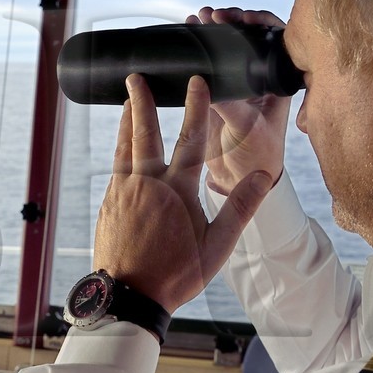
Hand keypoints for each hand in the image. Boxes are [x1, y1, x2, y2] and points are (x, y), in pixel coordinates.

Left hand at [92, 74, 272, 313]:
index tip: (196, 80)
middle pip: (146, 133)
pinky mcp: (109, 204)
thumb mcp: (217, 245)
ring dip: (127, 120)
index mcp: (177, 190)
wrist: (129, 296)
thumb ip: (240, 207)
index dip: (196, 106)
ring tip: (127, 100)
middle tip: (137, 76)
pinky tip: (121, 144)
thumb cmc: (176, 274)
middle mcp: (147, 183)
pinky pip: (115, 166)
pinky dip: (119, 147)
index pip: (190, 139)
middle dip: (143, 101)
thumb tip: (263, 176)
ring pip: (125, 147)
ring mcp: (124, 192)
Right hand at [192, 6, 292, 193]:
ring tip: (196, 18)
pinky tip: (188, 35)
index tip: (241, 18)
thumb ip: (230, 106)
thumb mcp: (247, 129)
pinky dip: (199, 48)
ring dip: (213, 31)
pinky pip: (209, 63)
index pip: (276, 39)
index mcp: (278, 83)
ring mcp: (238, 83)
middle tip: (214, 15)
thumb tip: (208, 84)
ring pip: (228, 47)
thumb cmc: (257, 157)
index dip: (260, 22)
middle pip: (249, 37)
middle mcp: (260, 77)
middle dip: (232, 21)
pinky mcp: (217, 91)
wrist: (239, 180)